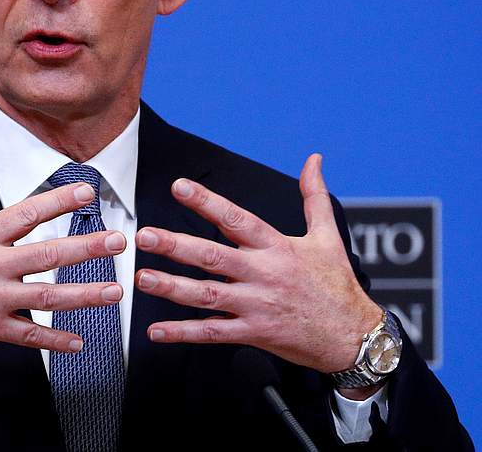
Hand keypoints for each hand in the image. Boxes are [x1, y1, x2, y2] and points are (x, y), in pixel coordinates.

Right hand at [0, 148, 126, 359]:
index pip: (25, 214)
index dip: (58, 200)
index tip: (86, 191)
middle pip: (48, 255)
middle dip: (87, 247)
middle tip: (118, 240)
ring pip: (48, 297)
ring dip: (85, 295)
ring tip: (115, 291)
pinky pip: (29, 335)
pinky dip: (55, 340)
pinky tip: (79, 341)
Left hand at [134, 153, 380, 375]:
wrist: (356, 338)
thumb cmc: (337, 286)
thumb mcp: (328, 237)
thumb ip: (314, 196)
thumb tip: (314, 159)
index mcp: (277, 247)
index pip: (237, 219)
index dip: (207, 202)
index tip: (179, 187)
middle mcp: (263, 274)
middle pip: (213, 256)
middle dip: (176, 245)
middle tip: (145, 235)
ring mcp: (257, 305)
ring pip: (207, 294)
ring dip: (172, 287)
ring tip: (142, 279)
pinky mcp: (254, 332)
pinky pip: (214, 332)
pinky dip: (184, 333)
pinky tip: (157, 331)